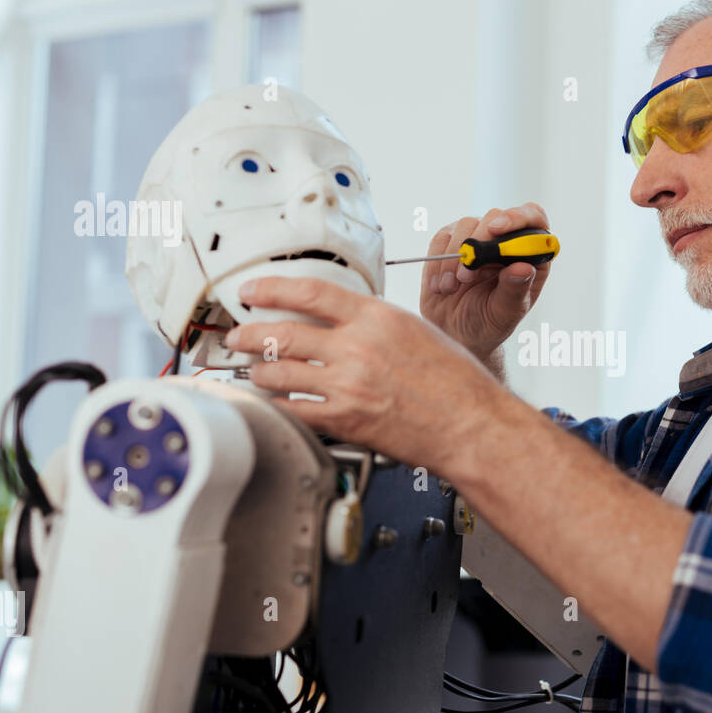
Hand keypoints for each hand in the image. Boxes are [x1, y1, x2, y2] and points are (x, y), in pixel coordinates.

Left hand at [224, 276, 508, 475]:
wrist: (473, 425)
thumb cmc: (458, 383)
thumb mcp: (418, 331)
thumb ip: (376, 323)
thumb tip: (345, 320)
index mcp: (378, 318)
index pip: (310, 292)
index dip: (271, 287)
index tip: (253, 289)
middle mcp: (358, 348)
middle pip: (283, 332)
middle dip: (250, 333)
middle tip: (238, 335)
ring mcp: (348, 385)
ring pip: (280, 372)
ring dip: (259, 371)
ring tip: (255, 371)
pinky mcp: (346, 420)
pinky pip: (294, 409)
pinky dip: (278, 403)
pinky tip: (275, 401)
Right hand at [419, 203, 552, 361]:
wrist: (457, 332)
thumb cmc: (489, 324)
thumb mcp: (505, 314)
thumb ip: (515, 291)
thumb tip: (524, 267)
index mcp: (530, 254)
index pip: (534, 218)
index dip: (518, 217)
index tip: (496, 230)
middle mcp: (505, 240)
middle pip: (495, 216)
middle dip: (478, 245)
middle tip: (466, 277)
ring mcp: (478, 237)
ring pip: (466, 225)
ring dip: (454, 257)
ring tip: (451, 288)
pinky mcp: (451, 241)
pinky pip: (441, 238)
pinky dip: (437, 262)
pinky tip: (441, 285)